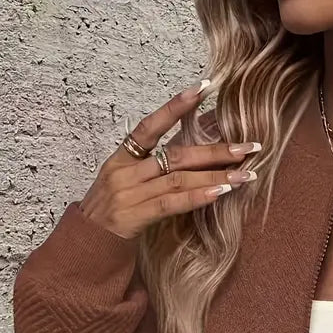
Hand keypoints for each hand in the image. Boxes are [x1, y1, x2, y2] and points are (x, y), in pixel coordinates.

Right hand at [78, 81, 262, 239]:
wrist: (85, 244)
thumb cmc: (110, 215)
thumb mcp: (124, 184)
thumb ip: (151, 170)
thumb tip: (192, 158)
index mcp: (122, 158)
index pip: (151, 125)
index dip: (176, 106)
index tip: (203, 88)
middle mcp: (126, 172)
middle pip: (176, 154)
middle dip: (215, 150)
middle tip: (248, 147)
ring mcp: (129, 193)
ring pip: (179, 178)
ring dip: (216, 176)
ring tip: (244, 175)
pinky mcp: (135, 215)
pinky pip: (171, 203)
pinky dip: (197, 196)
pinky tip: (219, 192)